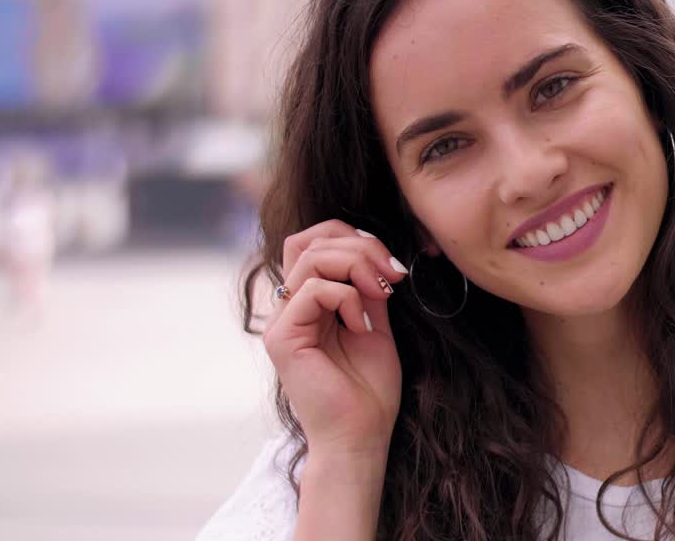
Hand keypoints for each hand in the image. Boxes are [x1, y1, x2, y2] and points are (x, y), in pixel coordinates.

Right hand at [263, 220, 407, 458]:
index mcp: (309, 302)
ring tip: (381, 295)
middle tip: (393, 274)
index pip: (314, 241)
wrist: (361, 435)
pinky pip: (311, 290)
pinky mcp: (282, 338)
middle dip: (360, 246)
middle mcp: (289, 307)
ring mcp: (281, 322)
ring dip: (357, 267)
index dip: (353, 238)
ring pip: (311, 257)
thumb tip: (373, 253)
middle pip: (309, 240)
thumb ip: (367, 287)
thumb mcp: (375, 322)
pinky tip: (362, 327)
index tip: (392, 265)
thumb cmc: (369, 390)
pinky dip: (347, 299)